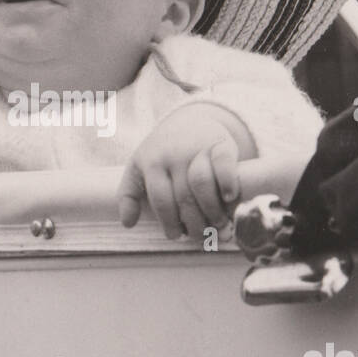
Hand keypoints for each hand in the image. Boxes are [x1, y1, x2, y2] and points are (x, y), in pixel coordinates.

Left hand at [117, 104, 245, 239]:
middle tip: (200, 236)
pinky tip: (230, 198)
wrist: (190, 120)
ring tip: (218, 223)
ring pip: (202, 183)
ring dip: (211, 209)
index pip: (161, 200)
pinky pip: (224, 163)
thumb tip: (127, 223)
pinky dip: (228, 182)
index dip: (169, 223)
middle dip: (193, 223)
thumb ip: (128, 194)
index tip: (176, 236)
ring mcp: (197, 147)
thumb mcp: (138, 167)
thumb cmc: (162, 153)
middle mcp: (173, 154)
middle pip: (183, 197)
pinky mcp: (220, 143)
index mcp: (151, 163)